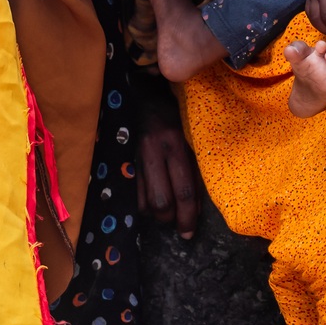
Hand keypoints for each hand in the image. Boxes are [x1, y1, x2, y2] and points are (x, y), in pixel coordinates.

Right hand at [135, 76, 201, 237]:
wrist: (144, 93)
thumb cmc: (175, 112)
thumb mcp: (189, 133)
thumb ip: (192, 163)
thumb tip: (197, 199)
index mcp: (175, 144)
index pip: (183, 189)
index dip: (188, 215)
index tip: (190, 232)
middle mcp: (155, 153)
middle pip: (161, 202)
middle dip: (171, 219)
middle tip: (179, 225)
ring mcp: (138, 158)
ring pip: (144, 202)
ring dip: (157, 216)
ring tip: (167, 215)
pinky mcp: (129, 161)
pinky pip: (135, 194)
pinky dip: (144, 206)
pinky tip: (153, 205)